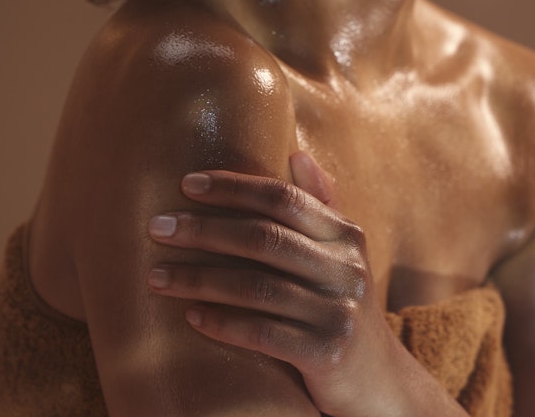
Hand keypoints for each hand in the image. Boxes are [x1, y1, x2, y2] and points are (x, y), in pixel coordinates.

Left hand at [145, 152, 435, 415]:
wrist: (378, 379)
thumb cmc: (341, 305)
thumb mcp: (341, 254)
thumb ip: (321, 206)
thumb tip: (298, 154)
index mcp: (346, 235)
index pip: (284, 198)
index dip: (233, 187)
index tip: (186, 184)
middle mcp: (346, 268)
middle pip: (264, 238)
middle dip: (204, 230)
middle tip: (156, 227)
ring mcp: (339, 311)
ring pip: (256, 287)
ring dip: (198, 279)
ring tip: (156, 276)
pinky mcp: (327, 353)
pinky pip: (263, 334)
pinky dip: (222, 324)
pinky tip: (190, 317)